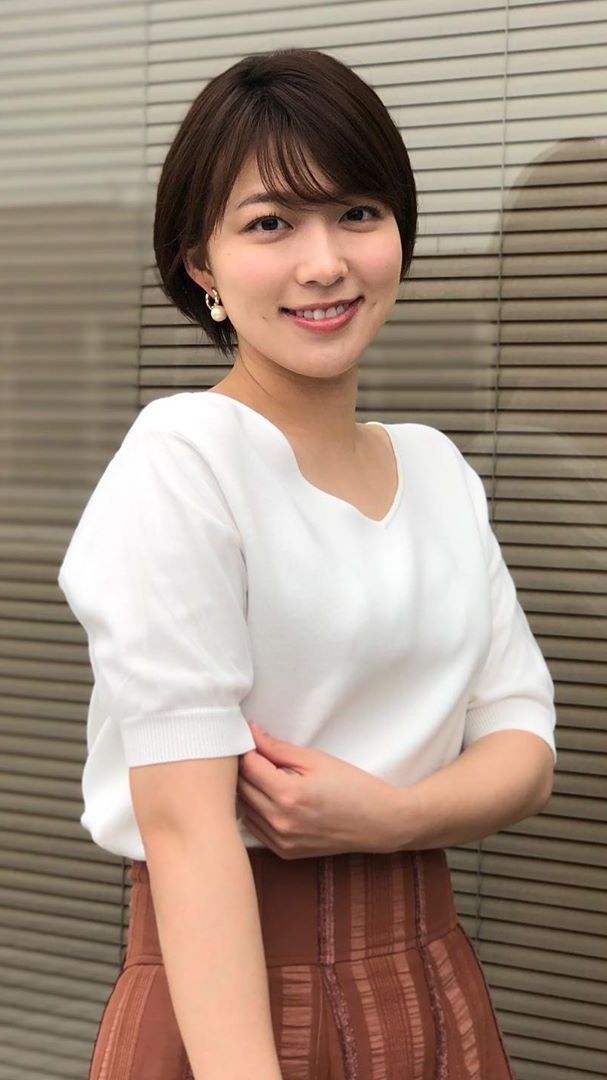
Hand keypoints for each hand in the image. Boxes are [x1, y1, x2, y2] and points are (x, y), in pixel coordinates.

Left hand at [236, 721, 403, 857]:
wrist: (378, 823)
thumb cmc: (352, 786)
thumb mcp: (317, 760)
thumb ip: (279, 748)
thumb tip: (251, 733)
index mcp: (288, 795)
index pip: (248, 767)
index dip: (246, 750)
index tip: (250, 740)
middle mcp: (280, 821)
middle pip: (241, 789)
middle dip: (244, 769)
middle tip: (255, 755)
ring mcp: (281, 841)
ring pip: (244, 810)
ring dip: (247, 791)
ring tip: (264, 776)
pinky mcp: (284, 852)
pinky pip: (255, 828)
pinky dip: (255, 811)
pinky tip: (270, 799)